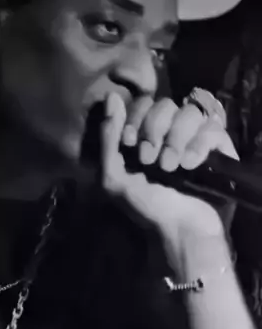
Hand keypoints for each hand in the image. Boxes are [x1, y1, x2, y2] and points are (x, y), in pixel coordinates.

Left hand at [100, 92, 237, 244]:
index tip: (130, 142)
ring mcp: (196, 137)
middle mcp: (171, 130)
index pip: (143, 102)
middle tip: (149, 159)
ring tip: (171, 167)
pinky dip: (199, 145)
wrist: (179, 231)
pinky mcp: (218, 148)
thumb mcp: (113, 176)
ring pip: (189, 113)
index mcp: (146, 132)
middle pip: (165, 104)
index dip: (135, 117)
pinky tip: (190, 165)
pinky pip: (213, 129)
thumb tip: (110, 97)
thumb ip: (108, 136)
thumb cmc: (144, 206)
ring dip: (176, 139)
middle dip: (153, 130)